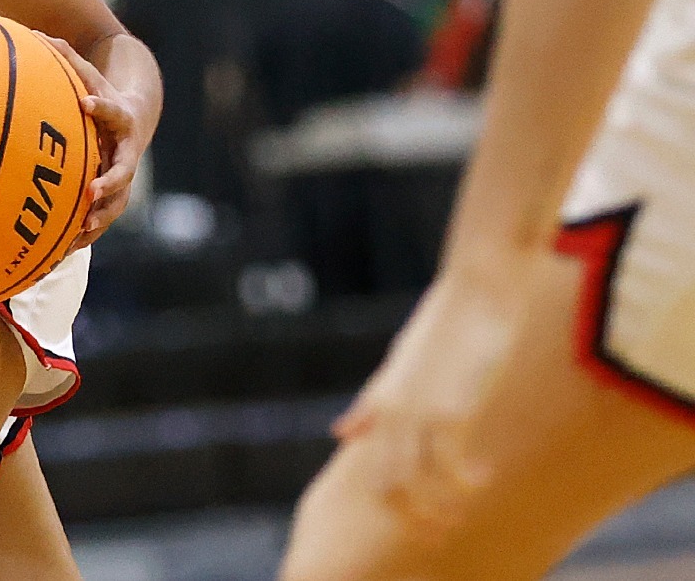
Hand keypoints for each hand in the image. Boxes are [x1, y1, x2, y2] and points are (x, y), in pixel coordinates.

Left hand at [43, 34, 142, 248]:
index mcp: (121, 121)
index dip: (102, 107)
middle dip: (109, 183)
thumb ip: (66, 57)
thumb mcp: (89, 74)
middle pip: (123, 171)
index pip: (114, 111)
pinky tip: (57, 255)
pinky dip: (83, 236)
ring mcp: (123, 178)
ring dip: (97, 220)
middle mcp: (126, 153)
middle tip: (90, 192)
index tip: (87, 102)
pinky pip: (99, 220)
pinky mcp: (113, 197)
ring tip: (76, 235)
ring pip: (115, 204)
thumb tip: (36, 32)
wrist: (134, 117)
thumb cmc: (101, 93)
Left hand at [328, 264, 525, 529]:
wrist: (475, 288)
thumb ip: (372, 401)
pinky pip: (448, 464)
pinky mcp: (450, 409)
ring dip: (438, 509)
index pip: (370, 466)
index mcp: (380, 400)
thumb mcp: (400, 363)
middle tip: (441, 532)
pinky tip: (481, 479)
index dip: (390, 500)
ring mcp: (418, 411)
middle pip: (386, 484)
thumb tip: (340, 432)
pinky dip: (462, 482)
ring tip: (460, 517)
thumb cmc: (446, 322)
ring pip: (414, 482)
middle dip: (412, 516)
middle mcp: (392, 409)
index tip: (417, 518)